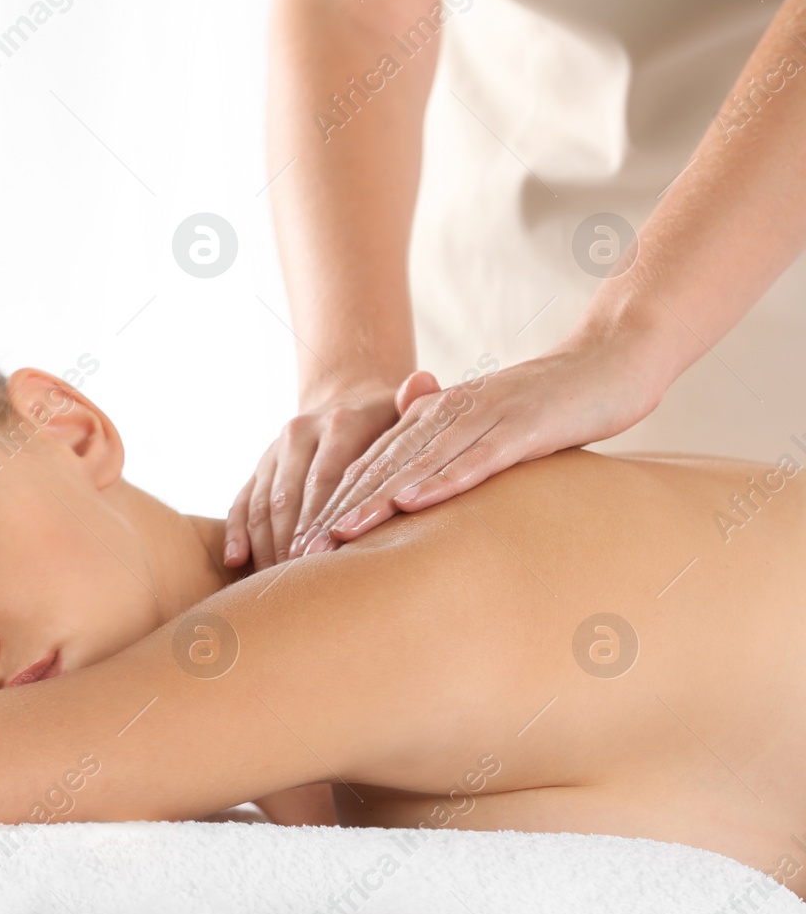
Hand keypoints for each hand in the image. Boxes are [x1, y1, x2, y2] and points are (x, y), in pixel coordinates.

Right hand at [224, 381, 400, 570]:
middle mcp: (300, 433)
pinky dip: (236, 531)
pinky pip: (243, 500)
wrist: (347, 397)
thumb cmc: (389, 419)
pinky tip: (234, 560)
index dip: (323, 520)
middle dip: (292, 540)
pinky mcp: (261, 466)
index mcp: (339, 423)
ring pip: (264, 502)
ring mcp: (276, 451)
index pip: (329, 478)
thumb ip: (415, 401)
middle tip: (297, 579)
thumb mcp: (406, 408)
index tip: (321, 557)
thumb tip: (421, 382)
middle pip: (291, 496)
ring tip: (274, 580)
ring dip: (266, 543)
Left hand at [291, 341, 664, 555]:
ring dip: (376, 501)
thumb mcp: (489, 433)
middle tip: (301, 553)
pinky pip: (477, 456)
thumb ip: (450, 459)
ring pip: (417, 463)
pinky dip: (442, 480)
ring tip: (337, 536)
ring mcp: (485, 417)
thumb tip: (414, 505)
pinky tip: (413, 503)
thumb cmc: (551, 406)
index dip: (334, 504)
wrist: (613, 360)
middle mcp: (448, 414)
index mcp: (434, 418)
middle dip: (339, 510)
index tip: (301, 545)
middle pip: (381, 467)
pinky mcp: (525, 425)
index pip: (371, 465)